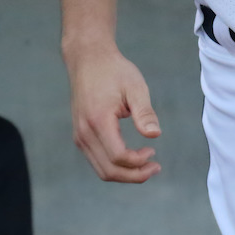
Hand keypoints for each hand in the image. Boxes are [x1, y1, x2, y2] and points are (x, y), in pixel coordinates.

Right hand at [64, 42, 160, 182]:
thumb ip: (144, 112)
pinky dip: (115, 166)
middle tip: (155, 167)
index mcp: (98, 120)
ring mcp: (80, 136)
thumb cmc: (114, 71)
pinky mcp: (81, 136)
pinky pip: (97, 161)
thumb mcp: (135, 87)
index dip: (138, 162)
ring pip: (101, 170)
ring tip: (147, 164)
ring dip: (125, 174)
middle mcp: (84, 132)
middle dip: (134, 176)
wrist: (88, 59)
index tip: (154, 151)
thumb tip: (155, 134)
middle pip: (108, 171)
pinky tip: (132, 157)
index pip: (118, 156)